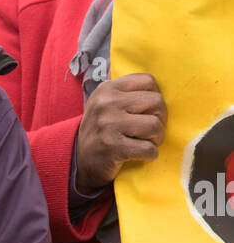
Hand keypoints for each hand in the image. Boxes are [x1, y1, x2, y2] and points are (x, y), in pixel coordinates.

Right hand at [75, 74, 166, 191]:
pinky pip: (148, 148)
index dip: (155, 97)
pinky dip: (151, 154)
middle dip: (161, 119)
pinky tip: (141, 155)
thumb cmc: (102, 131)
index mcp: (107, 89)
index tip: (149, 112)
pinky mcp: (112, 148)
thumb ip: (127, 92)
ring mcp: (108, 125)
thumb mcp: (106, 104)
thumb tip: (161, 87)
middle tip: (152, 130)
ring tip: (148, 142)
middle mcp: (106, 104)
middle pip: (156, 102)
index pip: (148, 81)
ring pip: (154, 125)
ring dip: (157, 138)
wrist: (81, 161)